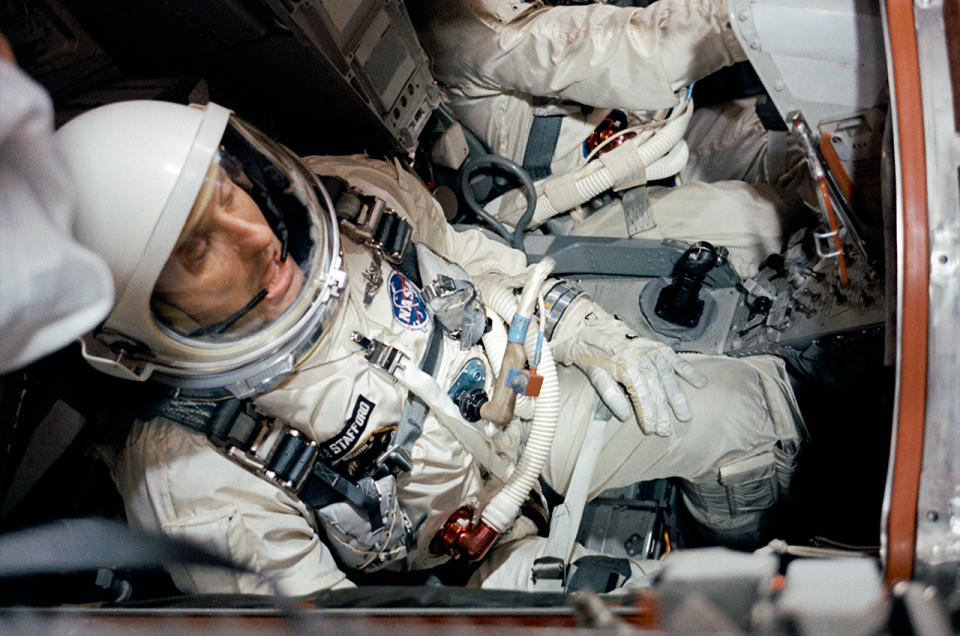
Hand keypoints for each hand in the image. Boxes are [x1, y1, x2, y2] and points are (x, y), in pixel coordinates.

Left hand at [549, 298, 706, 435]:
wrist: (595, 326)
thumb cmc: (593, 353)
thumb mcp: (594, 373)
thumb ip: (609, 394)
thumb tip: (625, 416)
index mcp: (626, 366)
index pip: (640, 395)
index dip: (647, 414)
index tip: (651, 430)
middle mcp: (643, 359)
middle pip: (656, 390)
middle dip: (662, 413)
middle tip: (665, 431)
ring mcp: (654, 353)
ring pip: (669, 379)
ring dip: (678, 399)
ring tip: (685, 416)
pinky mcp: (660, 348)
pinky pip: (678, 361)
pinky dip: (690, 372)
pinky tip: (701, 384)